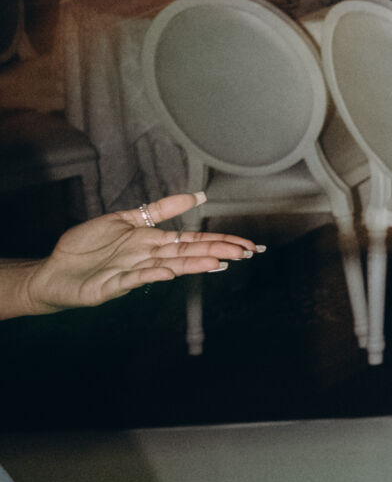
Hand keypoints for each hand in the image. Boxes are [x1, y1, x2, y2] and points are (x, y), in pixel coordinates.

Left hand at [25, 194, 260, 312]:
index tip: (246, 245)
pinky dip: (152, 275)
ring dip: (193, 265)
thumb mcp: (124, 219)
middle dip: (217, 251)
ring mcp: (132, 272)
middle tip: (246, 253)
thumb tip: (198, 196)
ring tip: (219, 262)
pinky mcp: (112, 286)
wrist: (54, 271)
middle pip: (188, 252)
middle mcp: (147, 258)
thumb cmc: (86, 248)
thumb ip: (161, 209)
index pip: (193, 240)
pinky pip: (134, 279)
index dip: (220, 240)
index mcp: (152, 242)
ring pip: (169, 266)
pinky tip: (169, 272)